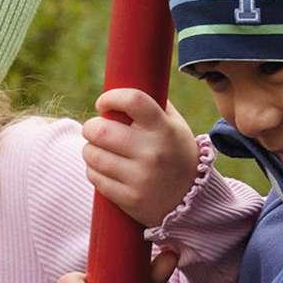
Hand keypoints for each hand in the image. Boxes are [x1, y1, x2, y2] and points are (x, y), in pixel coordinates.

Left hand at [82, 89, 204, 227]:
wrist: (193, 200)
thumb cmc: (176, 153)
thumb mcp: (175, 126)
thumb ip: (154, 104)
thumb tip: (127, 81)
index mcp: (164, 129)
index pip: (133, 100)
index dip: (111, 97)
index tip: (103, 103)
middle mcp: (153, 153)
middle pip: (102, 131)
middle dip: (90, 127)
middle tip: (92, 129)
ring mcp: (141, 178)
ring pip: (94, 155)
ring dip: (89, 149)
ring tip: (95, 149)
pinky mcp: (130, 199)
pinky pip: (96, 178)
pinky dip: (93, 170)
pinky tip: (101, 168)